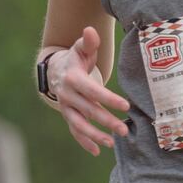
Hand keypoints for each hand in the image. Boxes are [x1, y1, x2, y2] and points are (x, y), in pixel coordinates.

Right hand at [52, 26, 130, 155]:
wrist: (56, 70)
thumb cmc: (76, 58)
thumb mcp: (81, 48)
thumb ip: (88, 41)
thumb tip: (90, 30)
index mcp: (73, 79)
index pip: (92, 91)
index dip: (108, 99)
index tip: (125, 106)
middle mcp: (67, 95)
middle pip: (88, 110)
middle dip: (106, 121)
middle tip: (124, 130)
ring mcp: (66, 107)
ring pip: (79, 125)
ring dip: (95, 136)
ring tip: (113, 143)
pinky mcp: (68, 116)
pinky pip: (75, 131)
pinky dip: (85, 142)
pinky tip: (99, 151)